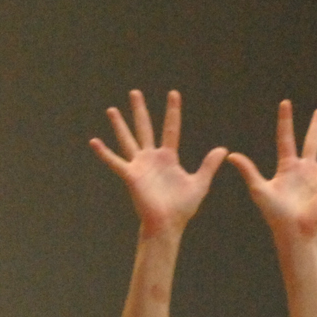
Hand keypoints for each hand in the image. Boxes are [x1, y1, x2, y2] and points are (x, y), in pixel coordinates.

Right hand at [91, 90, 226, 235]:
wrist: (168, 225)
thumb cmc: (182, 208)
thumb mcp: (200, 183)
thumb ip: (208, 165)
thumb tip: (223, 149)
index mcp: (168, 157)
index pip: (171, 129)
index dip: (172, 111)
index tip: (173, 93)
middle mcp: (152, 158)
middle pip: (145, 127)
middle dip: (140, 110)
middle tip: (135, 92)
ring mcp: (140, 165)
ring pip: (128, 139)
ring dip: (119, 125)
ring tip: (112, 109)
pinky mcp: (131, 176)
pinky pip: (115, 163)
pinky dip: (104, 153)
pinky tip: (94, 142)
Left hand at [229, 100, 316, 242]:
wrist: (294, 231)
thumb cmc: (275, 213)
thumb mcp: (260, 189)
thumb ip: (249, 171)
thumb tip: (231, 156)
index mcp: (287, 166)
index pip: (286, 137)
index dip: (285, 120)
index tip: (286, 103)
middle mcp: (305, 168)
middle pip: (312, 140)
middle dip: (316, 125)